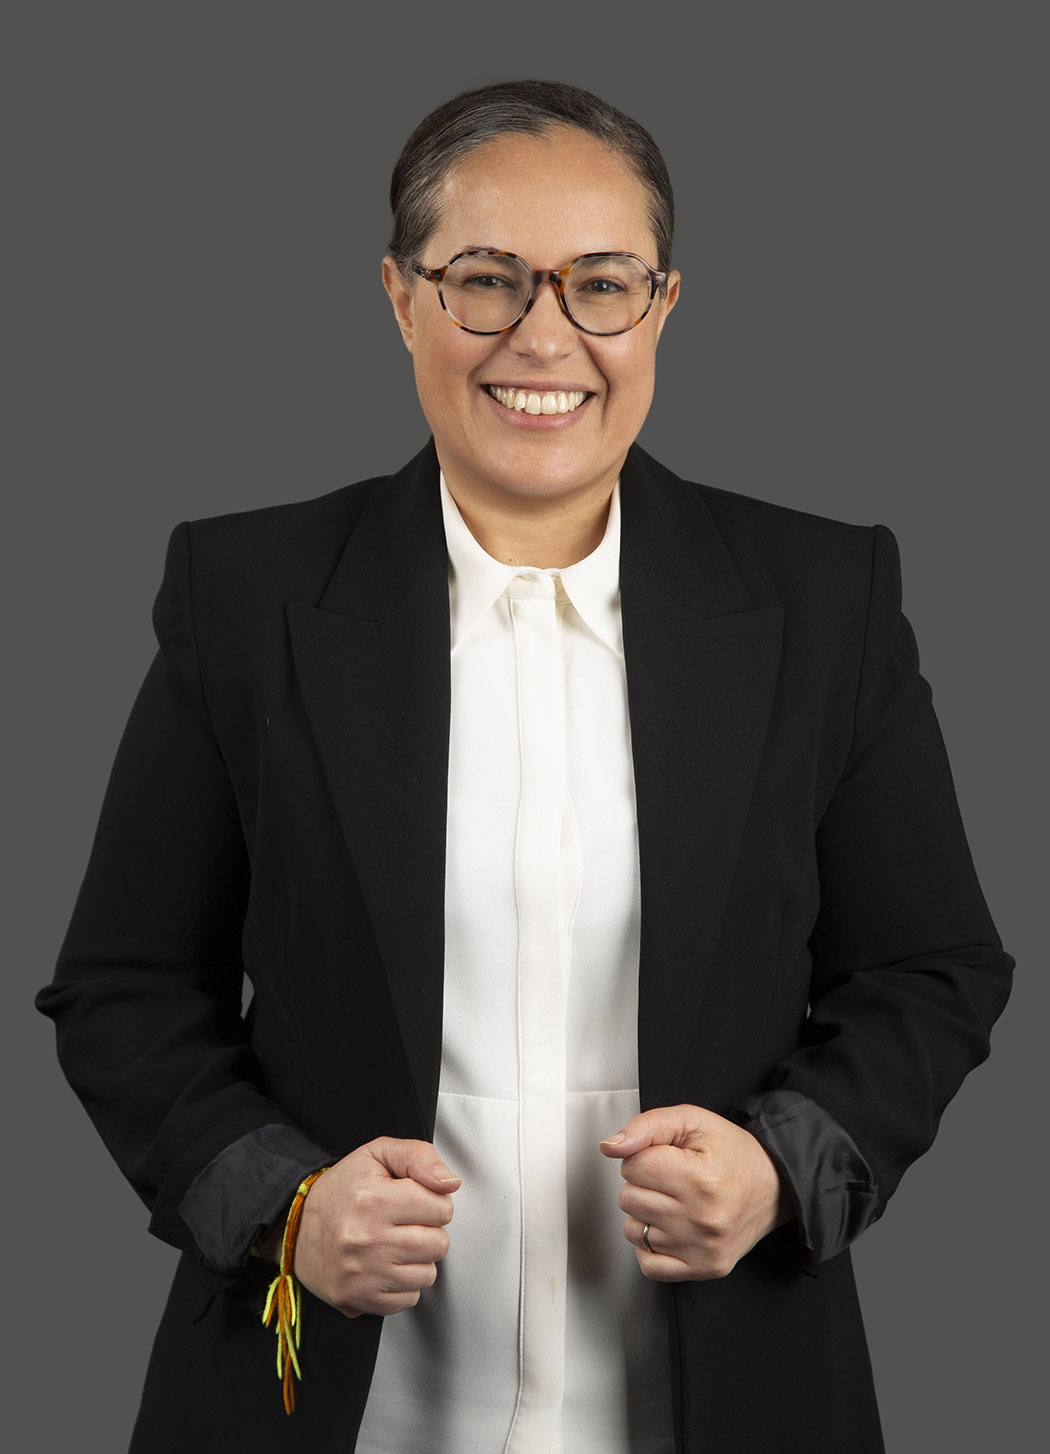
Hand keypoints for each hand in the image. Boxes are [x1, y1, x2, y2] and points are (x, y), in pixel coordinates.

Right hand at [290, 1138, 459, 1316]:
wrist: (297, 1227)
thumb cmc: (343, 1189)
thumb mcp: (378, 1154)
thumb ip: (420, 1157)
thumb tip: (450, 1183)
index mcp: (373, 1200)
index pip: (441, 1207)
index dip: (435, 1201)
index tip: (416, 1200)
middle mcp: (367, 1240)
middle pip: (438, 1244)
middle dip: (430, 1231)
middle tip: (406, 1222)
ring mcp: (362, 1274)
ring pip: (427, 1274)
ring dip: (418, 1259)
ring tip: (396, 1243)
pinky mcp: (358, 1298)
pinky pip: (408, 1299)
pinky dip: (403, 1283)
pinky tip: (386, 1265)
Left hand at [600, 1104, 792, 1280]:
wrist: (774, 1186)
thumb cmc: (732, 1153)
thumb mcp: (691, 1121)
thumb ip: (646, 1127)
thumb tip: (610, 1147)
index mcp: (701, 1178)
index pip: (633, 1166)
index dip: (643, 1156)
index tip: (664, 1157)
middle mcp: (703, 1218)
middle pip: (629, 1198)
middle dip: (642, 1183)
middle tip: (671, 1178)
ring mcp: (703, 1248)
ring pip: (634, 1230)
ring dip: (645, 1213)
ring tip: (673, 1201)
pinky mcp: (704, 1269)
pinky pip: (648, 1264)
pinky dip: (650, 1246)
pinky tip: (670, 1228)